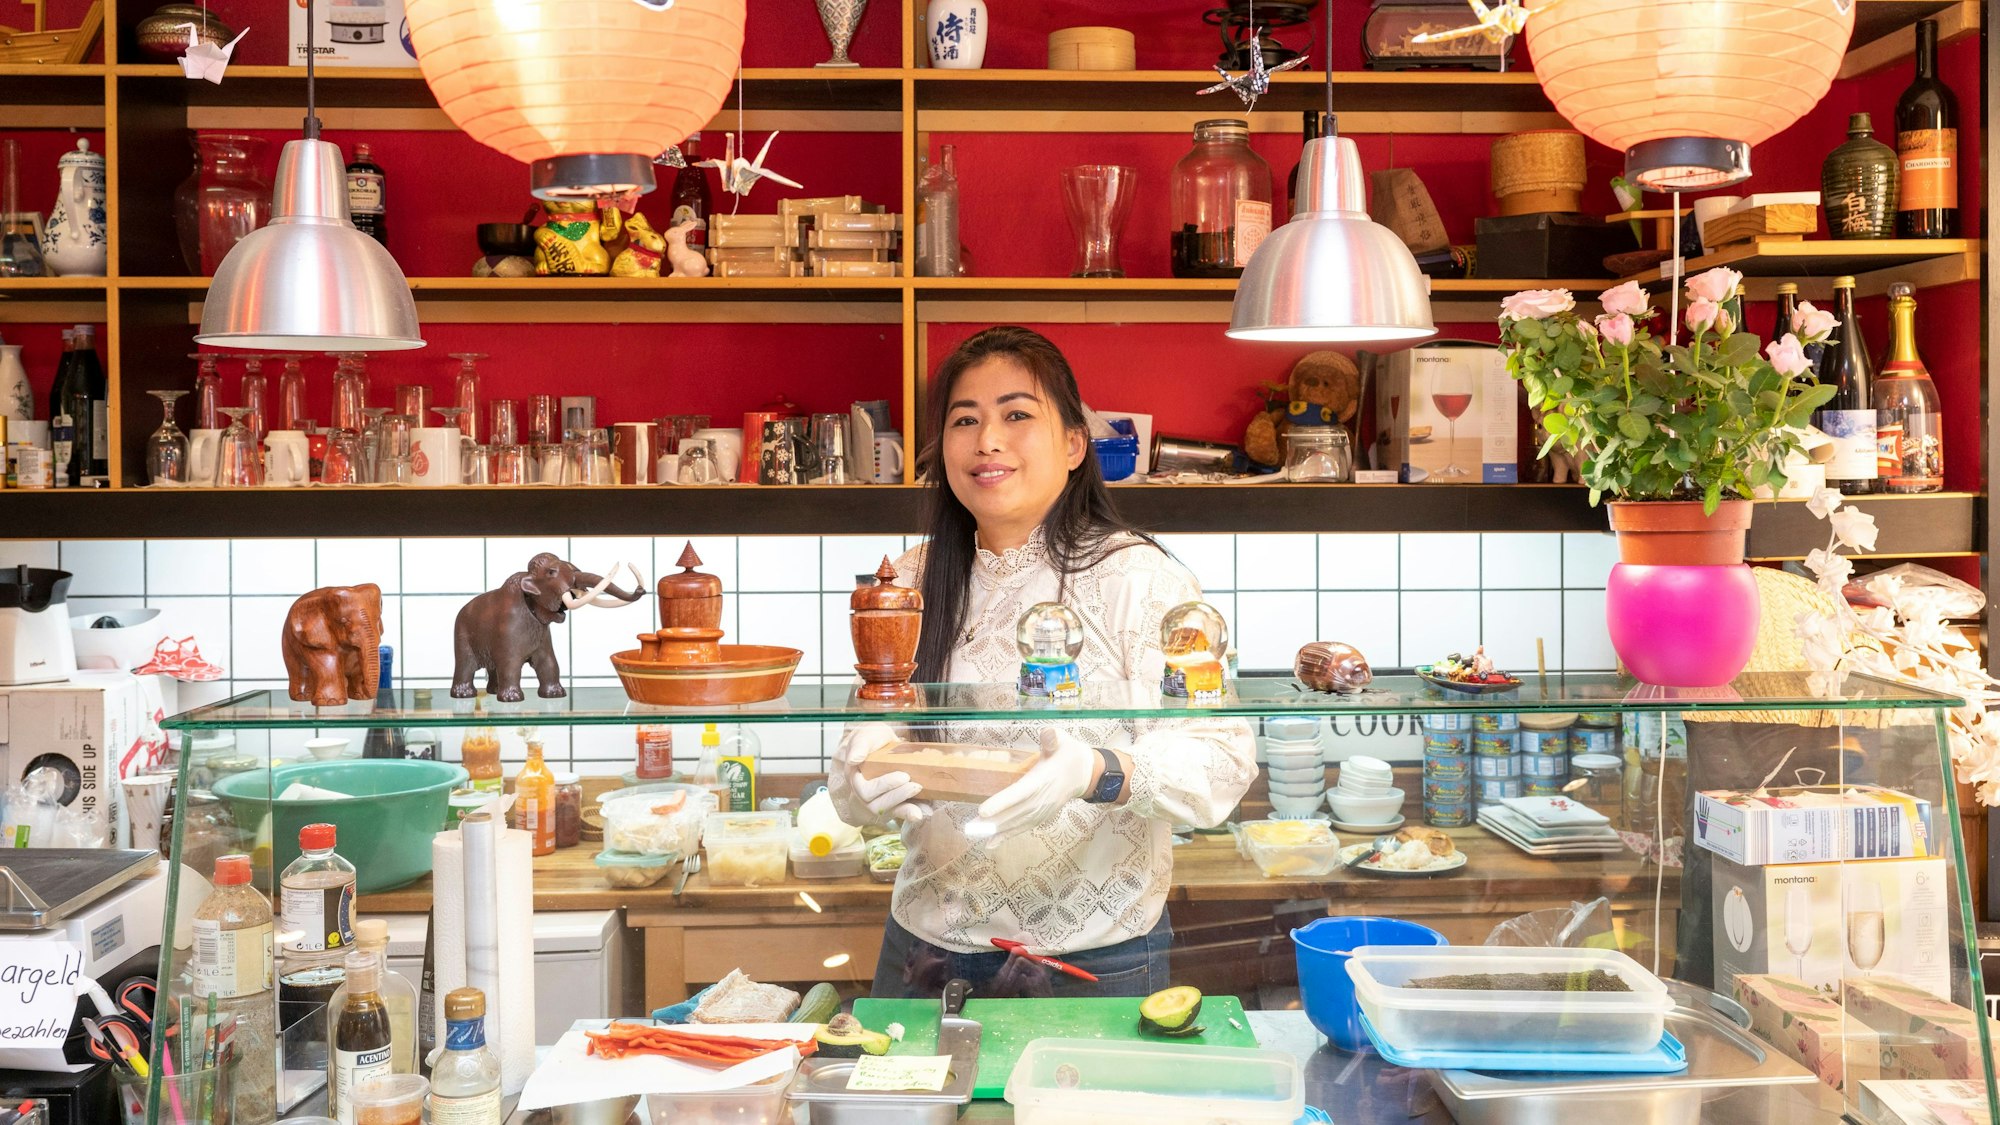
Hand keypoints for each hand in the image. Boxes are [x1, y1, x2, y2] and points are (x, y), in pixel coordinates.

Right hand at [834, 722, 927, 825]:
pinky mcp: (894, 802)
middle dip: (898, 796)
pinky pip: (901, 811)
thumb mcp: (865, 736)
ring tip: (921, 801)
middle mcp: (865, 794)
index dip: (884, 786)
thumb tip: (854, 759)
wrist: (883, 742)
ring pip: (889, 811)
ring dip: (906, 808)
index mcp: (856, 779)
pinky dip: (913, 811)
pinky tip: (926, 810)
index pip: (865, 791)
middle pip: (877, 805)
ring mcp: (880, 799)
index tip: (903, 776)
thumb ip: (859, 745)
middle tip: (916, 785)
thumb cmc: (872, 739)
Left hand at [969, 728, 1095, 849]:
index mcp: (1043, 779)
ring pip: (1017, 823)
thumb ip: (1053, 738)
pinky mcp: (1041, 816)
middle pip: (1014, 812)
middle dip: (992, 821)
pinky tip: (990, 844)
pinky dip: (1006, 836)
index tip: (983, 811)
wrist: (1086, 774)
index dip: (1002, 802)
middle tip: (971, 827)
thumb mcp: (1064, 741)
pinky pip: (1022, 828)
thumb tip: (1048, 733)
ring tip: (975, 834)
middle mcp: (1042, 798)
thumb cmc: (1069, 754)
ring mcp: (1042, 810)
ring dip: (996, 830)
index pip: (1020, 792)